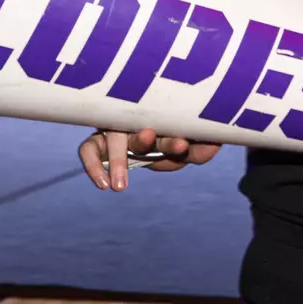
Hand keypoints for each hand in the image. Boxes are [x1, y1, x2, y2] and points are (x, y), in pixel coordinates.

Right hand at [77, 127, 221, 192]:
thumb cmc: (167, 136)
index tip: (184, 145)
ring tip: (120, 186)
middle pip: (139, 131)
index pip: (165, 124)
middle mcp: (134, 121)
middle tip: (159, 147)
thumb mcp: (185, 147)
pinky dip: (92, 165)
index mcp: (156, 117)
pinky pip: (87, 149)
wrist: (146, 133)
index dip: (174, 138)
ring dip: (117, 160)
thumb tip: (215, 144)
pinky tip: (103, 185)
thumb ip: (198, 149)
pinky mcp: (96, 141)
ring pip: (111, 139)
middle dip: (148, 143)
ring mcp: (114, 129)